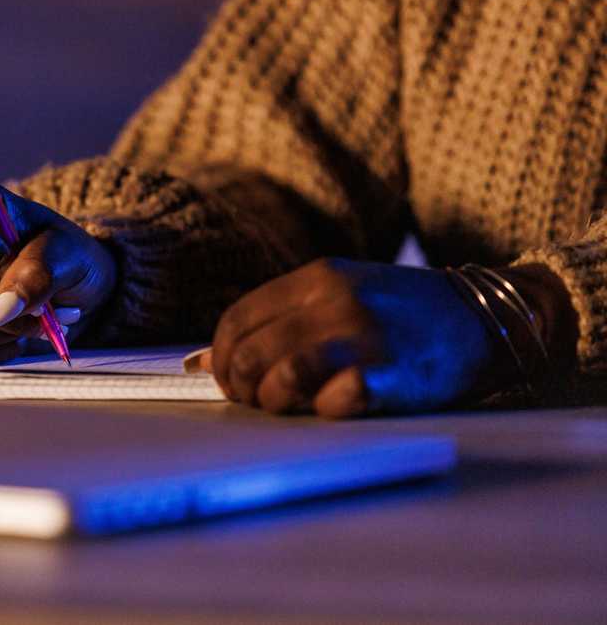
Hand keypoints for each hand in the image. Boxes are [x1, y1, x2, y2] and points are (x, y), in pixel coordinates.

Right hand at [0, 183, 116, 364]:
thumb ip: (38, 273)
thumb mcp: (68, 253)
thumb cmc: (67, 256)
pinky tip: (19, 332)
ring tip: (36, 318)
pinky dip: (2, 348)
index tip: (26, 265)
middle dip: (10, 307)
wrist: (69, 285)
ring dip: (11, 331)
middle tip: (45, 307)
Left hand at [204, 258, 507, 416]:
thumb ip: (275, 321)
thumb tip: (205, 360)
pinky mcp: (392, 376)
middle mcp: (335, 302)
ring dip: (274, 401)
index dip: (222, 357)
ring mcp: (364, 337)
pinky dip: (324, 411)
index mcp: (316, 277)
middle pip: (252, 351)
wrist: (483, 319)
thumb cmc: (399, 314)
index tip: (230, 377)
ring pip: (282, 376)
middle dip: (241, 385)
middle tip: (256, 398)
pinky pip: (334, 401)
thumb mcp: (336, 295)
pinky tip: (334, 406)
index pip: (238, 319)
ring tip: (288, 405)